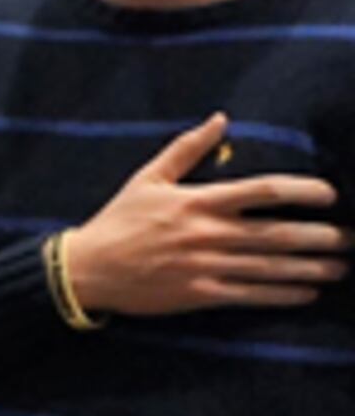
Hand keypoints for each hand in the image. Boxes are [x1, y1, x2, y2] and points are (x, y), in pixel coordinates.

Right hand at [60, 113, 345, 316]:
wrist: (86, 270)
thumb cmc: (118, 220)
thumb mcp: (148, 177)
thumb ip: (187, 148)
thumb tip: (221, 119)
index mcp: (198, 201)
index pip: (263, 191)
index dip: (302, 191)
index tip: (331, 194)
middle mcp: (207, 234)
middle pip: (277, 234)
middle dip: (320, 237)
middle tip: (349, 238)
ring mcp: (205, 266)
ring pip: (270, 267)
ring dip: (311, 268)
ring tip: (339, 267)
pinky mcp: (199, 294)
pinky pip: (251, 296)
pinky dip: (282, 295)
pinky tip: (307, 293)